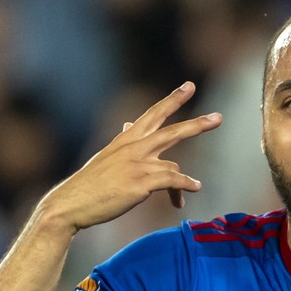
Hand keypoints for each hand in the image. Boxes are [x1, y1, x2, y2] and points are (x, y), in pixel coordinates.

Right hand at [38, 82, 221, 231]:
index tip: (189, 86)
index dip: (172, 99)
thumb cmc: (89, 184)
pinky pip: (173, 181)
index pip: (153, 114)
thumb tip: (127, 124)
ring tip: (190, 192)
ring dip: (185, 182)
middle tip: (218, 118)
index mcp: (125, 140)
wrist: (71, 203)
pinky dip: (186, 186)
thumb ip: (123, 142)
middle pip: (172, 131)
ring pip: (174, 167)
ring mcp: (137, 165)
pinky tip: (195, 189)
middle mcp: (133, 148)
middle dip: (197, 125)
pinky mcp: (141, 184)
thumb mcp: (106, 156)